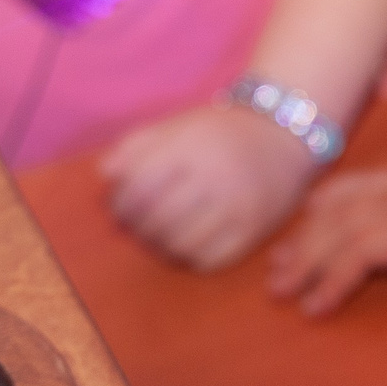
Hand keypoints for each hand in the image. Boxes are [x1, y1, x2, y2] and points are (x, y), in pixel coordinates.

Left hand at [99, 103, 318, 270]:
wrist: (281, 135)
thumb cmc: (218, 132)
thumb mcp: (175, 126)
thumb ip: (135, 146)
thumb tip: (105, 175)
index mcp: (190, 146)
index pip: (139, 185)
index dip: (120, 204)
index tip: (119, 207)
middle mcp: (214, 176)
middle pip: (156, 218)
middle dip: (137, 228)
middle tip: (137, 226)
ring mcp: (236, 206)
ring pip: (180, 244)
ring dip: (160, 246)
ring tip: (159, 237)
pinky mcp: (252, 231)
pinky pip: (209, 260)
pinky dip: (189, 257)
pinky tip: (186, 244)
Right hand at [268, 130, 386, 316]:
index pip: (362, 254)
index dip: (332, 281)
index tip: (310, 308)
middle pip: (337, 231)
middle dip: (303, 261)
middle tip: (274, 291)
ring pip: (337, 209)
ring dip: (305, 235)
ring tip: (278, 260)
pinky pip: (352, 185)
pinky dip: (324, 199)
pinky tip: (310, 208)